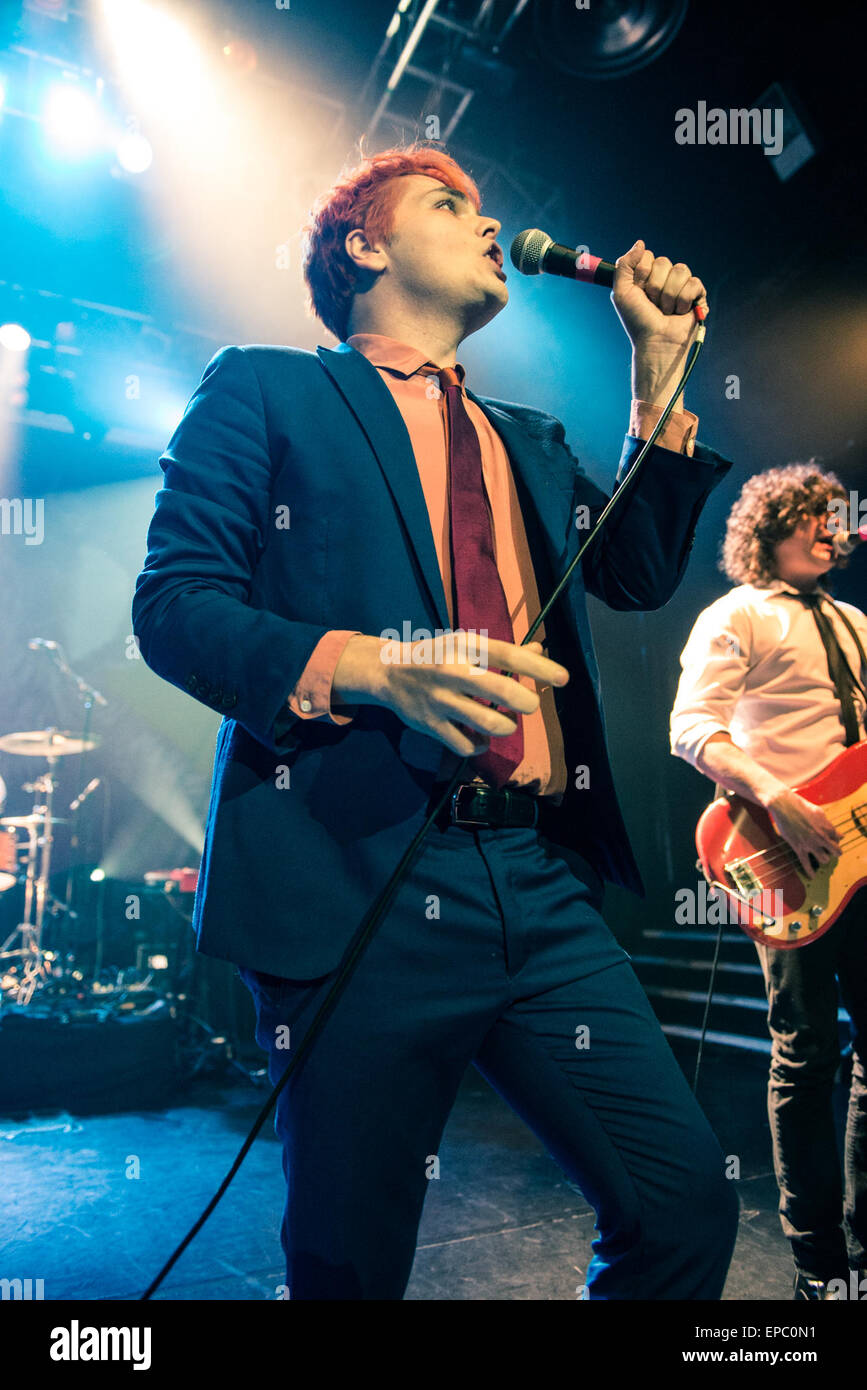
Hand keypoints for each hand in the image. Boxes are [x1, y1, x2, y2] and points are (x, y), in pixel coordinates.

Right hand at [374, 635, 568, 757]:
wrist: (389, 672)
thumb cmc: (437, 656)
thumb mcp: (466, 645)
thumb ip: (502, 651)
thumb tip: (539, 651)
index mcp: (464, 646)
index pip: (508, 655)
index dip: (539, 668)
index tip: (563, 678)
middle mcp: (452, 671)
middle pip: (502, 691)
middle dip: (527, 702)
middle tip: (530, 705)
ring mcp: (440, 700)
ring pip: (489, 723)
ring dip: (506, 727)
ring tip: (505, 723)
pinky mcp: (430, 725)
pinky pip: (466, 745)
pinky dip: (480, 746)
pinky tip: (480, 738)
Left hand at [612, 240, 707, 350]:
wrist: (655, 341)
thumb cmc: (638, 321)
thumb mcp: (621, 292)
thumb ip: (624, 265)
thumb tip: (640, 243)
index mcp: (646, 275)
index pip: (647, 256)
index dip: (642, 275)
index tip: (639, 293)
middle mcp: (664, 277)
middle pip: (663, 262)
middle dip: (655, 287)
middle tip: (653, 304)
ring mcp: (681, 284)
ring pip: (680, 270)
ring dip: (669, 296)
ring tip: (666, 310)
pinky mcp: (697, 294)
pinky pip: (694, 283)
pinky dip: (683, 301)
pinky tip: (679, 312)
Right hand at [765, 789, 840, 876]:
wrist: (783, 805)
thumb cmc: (800, 806)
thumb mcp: (819, 812)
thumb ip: (830, 825)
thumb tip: (840, 835)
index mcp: (827, 827)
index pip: (838, 839)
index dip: (834, 840)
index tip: (829, 841)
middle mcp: (821, 837)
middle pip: (835, 852)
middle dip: (834, 853)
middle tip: (829, 852)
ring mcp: (810, 843)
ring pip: (824, 859)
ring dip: (823, 859)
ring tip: (819, 857)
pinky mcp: (798, 847)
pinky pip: (806, 864)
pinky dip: (810, 872)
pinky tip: (812, 876)